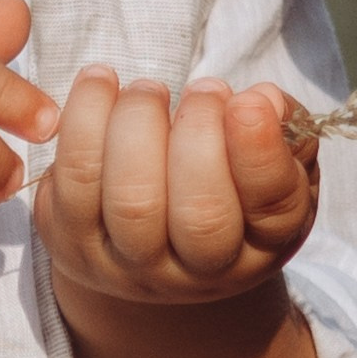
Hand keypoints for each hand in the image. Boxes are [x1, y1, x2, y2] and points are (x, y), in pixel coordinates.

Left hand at [34, 69, 318, 309]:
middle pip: (200, 216)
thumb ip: (283, 130)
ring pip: (131, 202)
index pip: (271, 210)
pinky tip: (101, 86)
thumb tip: (264, 100)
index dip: (259, 154)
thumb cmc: (226, 190)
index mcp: (262, 245)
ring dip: (137, 124)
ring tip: (149, 89)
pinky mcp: (73, 244)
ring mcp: (131, 264)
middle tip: (203, 89)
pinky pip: (73, 182)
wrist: (155, 251)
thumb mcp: (274, 165)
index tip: (248, 102)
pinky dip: (82, 121)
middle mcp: (198, 271)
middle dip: (199, 135)